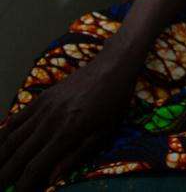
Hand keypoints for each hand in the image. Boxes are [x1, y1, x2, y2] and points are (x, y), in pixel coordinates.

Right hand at [0, 50, 136, 190]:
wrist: (112, 67)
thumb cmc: (114, 101)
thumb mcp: (103, 131)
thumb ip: (76, 155)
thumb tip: (52, 178)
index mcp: (68, 133)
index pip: (36, 166)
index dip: (24, 184)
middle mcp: (51, 121)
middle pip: (19, 155)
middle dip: (6, 175)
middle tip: (0, 187)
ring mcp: (43, 108)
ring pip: (13, 138)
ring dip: (1, 157)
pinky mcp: (41, 98)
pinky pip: (16, 119)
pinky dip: (3, 134)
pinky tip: (0, 145)